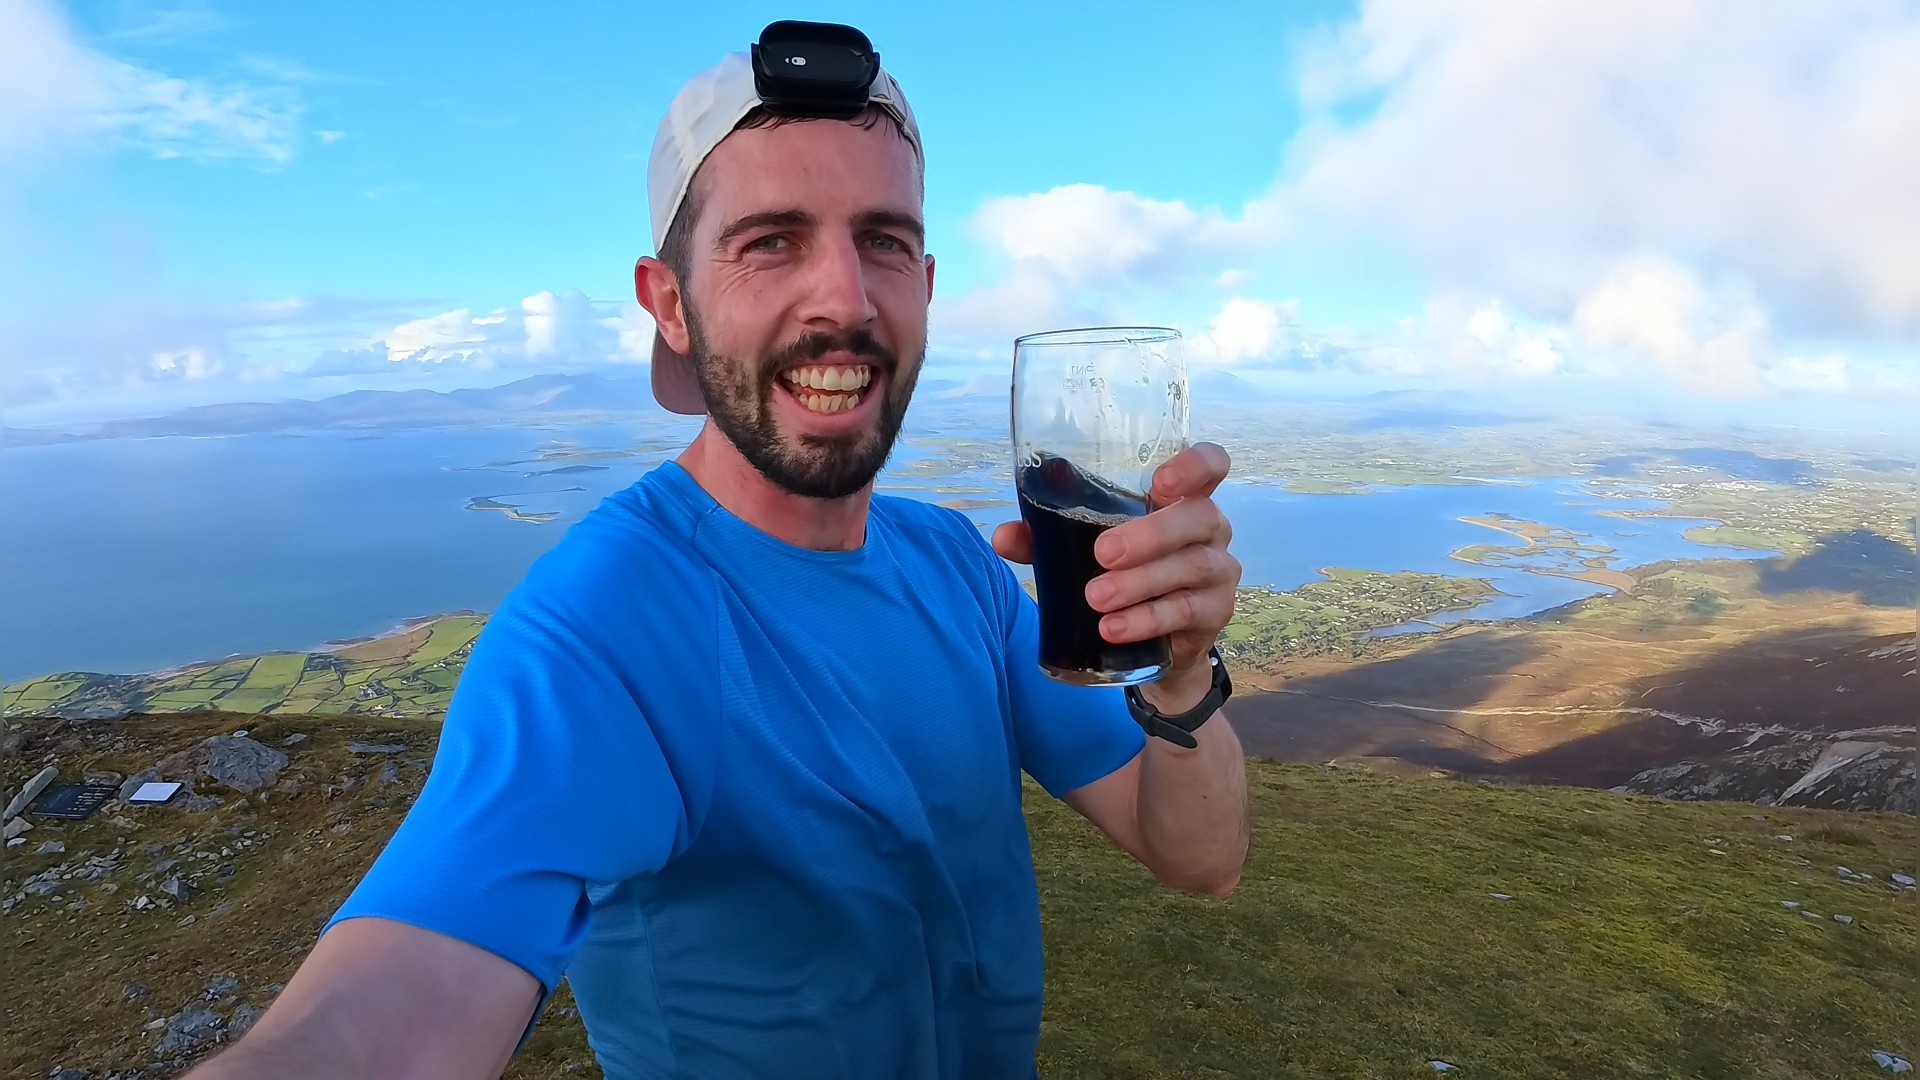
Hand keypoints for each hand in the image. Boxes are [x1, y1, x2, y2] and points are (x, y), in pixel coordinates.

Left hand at [993, 443, 1240, 703]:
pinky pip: (1187, 611)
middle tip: (1101, 554)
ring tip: (1095, 599)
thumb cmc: (1123, 574)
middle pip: (1198, 516)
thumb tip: (1005, 536)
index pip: (1211, 464)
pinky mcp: (1216, 612)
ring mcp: (1220, 570)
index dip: (1195, 465)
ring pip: (1191, 566)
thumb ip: (1046, 538)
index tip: (1161, 481)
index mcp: (1182, 499)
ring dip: (1140, 583)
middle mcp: (1211, 528)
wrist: (1156, 644)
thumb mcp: (1084, 550)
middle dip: (1150, 534)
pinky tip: (1113, 629)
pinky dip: (1147, 619)